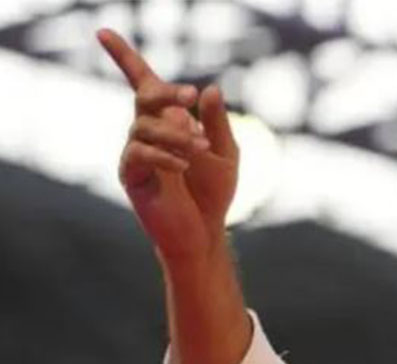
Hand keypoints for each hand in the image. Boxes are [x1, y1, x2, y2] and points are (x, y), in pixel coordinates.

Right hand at [97, 29, 238, 264]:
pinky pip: (138, 154)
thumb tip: (210, 90)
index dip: (123, 56)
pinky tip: (184, 165)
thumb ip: (217, 124)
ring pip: (143, 127)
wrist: (206, 232)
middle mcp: (148, 132)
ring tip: (200, 149)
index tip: (103, 31)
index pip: (142, 82)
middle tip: (191, 97)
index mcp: (169, 121)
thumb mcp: (226, 153)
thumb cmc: (213, 192)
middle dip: (166, 93)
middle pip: (144, 97)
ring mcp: (136, 153)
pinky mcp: (132, 176)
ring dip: (174, 134)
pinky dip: (163, 155)